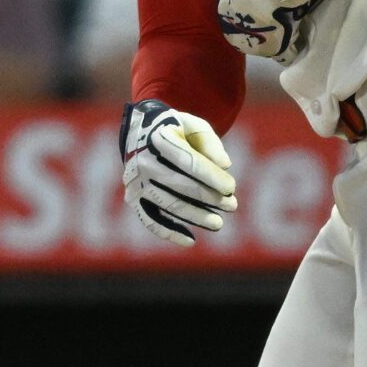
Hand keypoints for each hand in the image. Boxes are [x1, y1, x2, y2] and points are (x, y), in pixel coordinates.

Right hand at [120, 99, 236, 246]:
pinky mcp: (133, 197)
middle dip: (209, 198)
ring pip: (168, 204)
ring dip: (195, 216)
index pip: (189, 161)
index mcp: (160, 137)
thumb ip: (210, 142)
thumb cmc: (177, 130)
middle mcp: (143, 159)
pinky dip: (168, 232)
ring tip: (218, 223)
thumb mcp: (194, 125)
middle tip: (232, 205)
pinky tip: (190, 241)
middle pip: (180, 185)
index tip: (231, 188)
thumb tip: (225, 165)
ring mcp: (136, 181)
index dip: (211, 177)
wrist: (143, 131)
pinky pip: (149, 218)